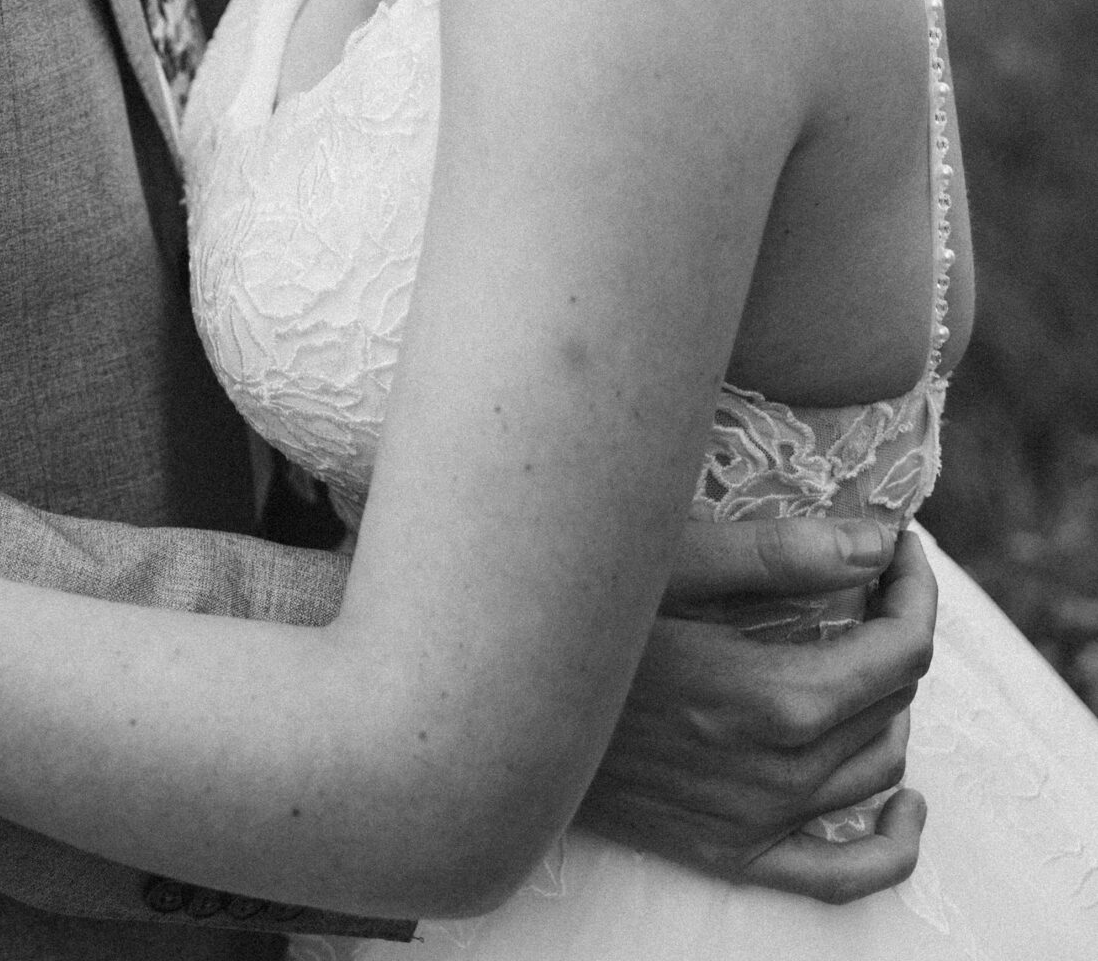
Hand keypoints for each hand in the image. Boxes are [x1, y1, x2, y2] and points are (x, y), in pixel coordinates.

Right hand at [581, 517, 936, 903]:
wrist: (504, 707)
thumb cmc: (584, 617)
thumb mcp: (673, 563)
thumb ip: (783, 555)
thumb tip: (877, 544)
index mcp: (780, 697)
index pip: (902, 648)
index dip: (915, 590)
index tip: (899, 547)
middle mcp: (783, 771)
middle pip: (894, 698)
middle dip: (897, 629)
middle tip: (865, 577)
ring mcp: (759, 821)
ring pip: (880, 767)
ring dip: (889, 702)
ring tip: (860, 647)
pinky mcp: (731, 853)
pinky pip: (843, 875)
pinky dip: (890, 844)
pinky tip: (902, 803)